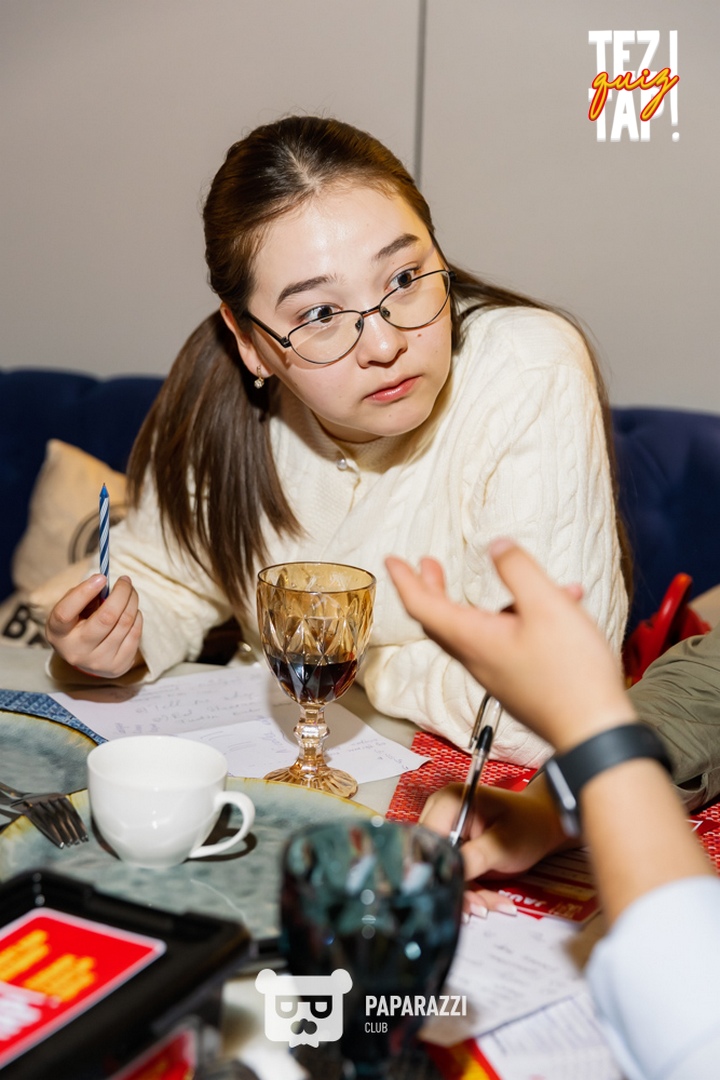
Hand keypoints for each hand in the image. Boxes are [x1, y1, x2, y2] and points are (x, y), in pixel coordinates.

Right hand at [45, 574, 142, 678]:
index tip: (101, 577)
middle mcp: (76, 651)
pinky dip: (136, 617)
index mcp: (58, 633)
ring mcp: (98, 661)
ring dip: (132, 602)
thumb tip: (103, 582)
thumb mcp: (71, 609)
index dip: (83, 592)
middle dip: (121, 593)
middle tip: (125, 580)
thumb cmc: (77, 624)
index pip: (65, 612)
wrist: (85, 657)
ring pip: (125, 623)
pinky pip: (135, 634)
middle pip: (106, 618)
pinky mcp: (118, 666)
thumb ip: (82, 594)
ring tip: (130, 593)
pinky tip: (132, 611)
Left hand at [386, 539, 631, 751]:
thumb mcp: (546, 606)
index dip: (406, 580)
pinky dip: (523, 619)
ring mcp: (497, 674)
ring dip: (490, 601)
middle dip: (433, 588)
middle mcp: (478, 659)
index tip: (392, 560)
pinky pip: (508, 642)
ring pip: (480, 630)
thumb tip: (496, 546)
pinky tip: (563, 607)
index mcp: (474, 639)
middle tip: (427, 564)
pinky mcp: (518, 684)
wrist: (594, 733)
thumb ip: (518, 570)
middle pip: (442, 620)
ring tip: (517, 578)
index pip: (423, 606)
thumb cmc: (571, 674)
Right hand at [420, 775, 569, 915]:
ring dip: (468, 894)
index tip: (452, 893)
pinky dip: (474, 892)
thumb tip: (446, 875)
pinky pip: (457, 876)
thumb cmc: (528, 824)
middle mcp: (443, 816)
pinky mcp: (458, 851)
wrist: (546, 824)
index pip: (428, 839)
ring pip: (445, 872)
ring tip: (492, 906)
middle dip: (457, 886)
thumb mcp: (502, 843)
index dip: (435, 867)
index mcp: (449, 802)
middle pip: (434, 858)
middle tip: (478, 908)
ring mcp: (450, 834)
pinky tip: (493, 901)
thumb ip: (473, 858)